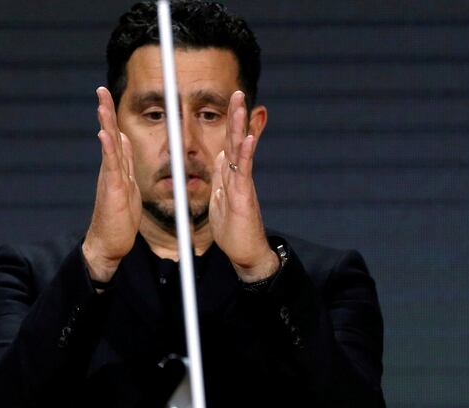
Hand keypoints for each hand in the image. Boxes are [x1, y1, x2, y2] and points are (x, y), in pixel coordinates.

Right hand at [82, 87, 141, 282]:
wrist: (108, 243)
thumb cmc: (119, 218)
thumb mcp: (127, 186)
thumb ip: (124, 164)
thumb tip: (122, 141)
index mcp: (117, 168)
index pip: (115, 135)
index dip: (112, 116)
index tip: (107, 96)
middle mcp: (111, 169)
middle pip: (109, 133)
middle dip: (106, 111)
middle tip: (101, 89)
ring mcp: (111, 178)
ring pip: (109, 145)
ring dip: (106, 122)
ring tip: (101, 103)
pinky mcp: (113, 189)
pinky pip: (111, 165)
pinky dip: (108, 148)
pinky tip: (104, 133)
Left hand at [208, 91, 278, 281]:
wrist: (247, 254)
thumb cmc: (234, 230)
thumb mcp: (220, 199)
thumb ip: (221, 178)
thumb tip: (220, 157)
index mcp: (231, 176)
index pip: (230, 143)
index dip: (230, 123)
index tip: (232, 102)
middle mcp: (239, 176)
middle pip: (236, 140)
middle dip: (236, 116)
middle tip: (237, 92)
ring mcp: (243, 185)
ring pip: (240, 150)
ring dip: (240, 127)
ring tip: (241, 106)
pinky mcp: (244, 198)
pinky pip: (244, 172)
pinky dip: (245, 154)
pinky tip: (246, 139)